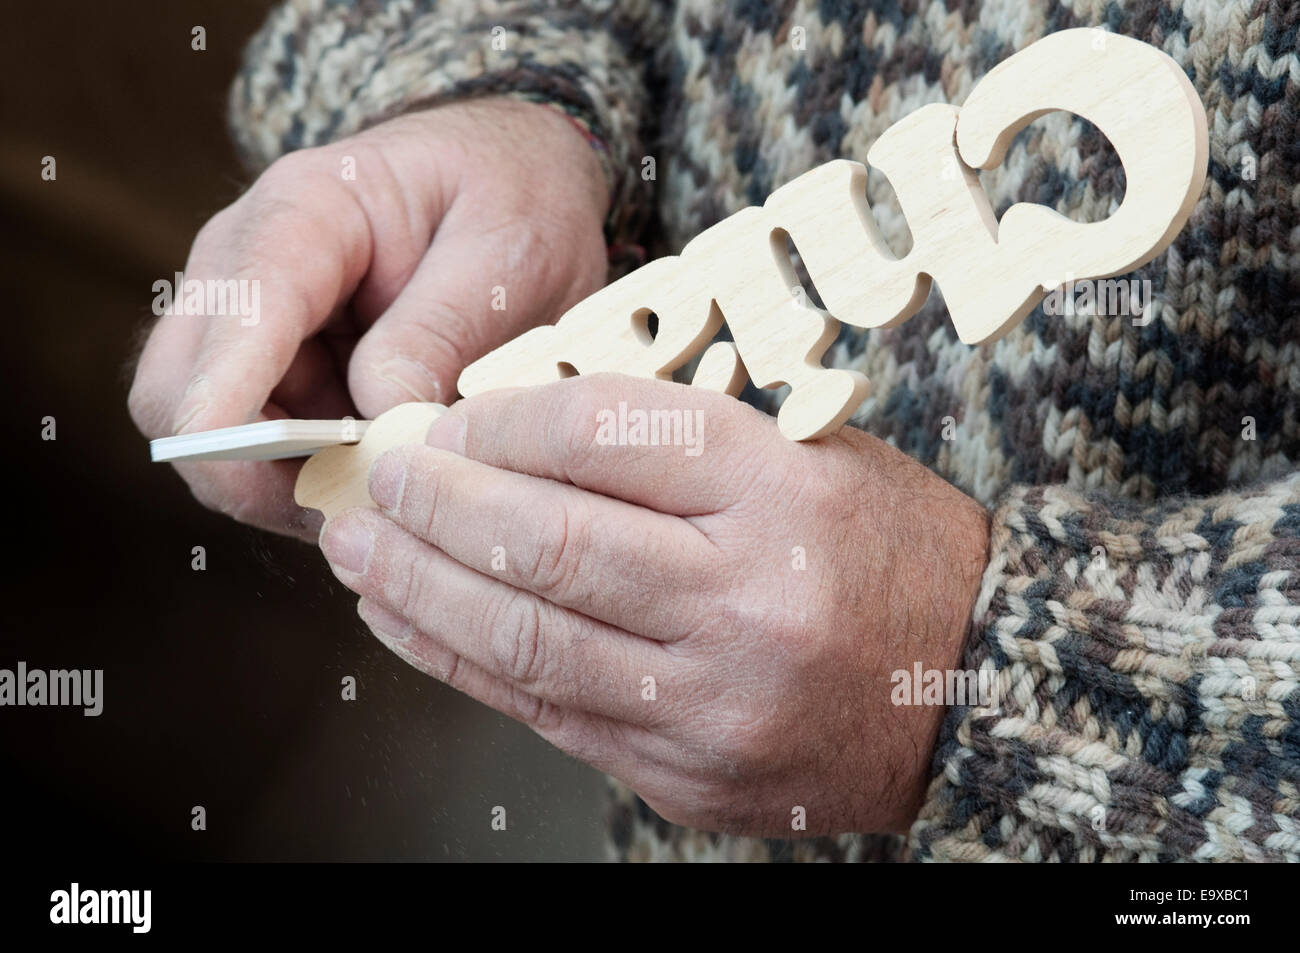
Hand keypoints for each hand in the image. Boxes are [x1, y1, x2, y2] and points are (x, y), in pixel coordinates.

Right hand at [129, 98, 608, 538]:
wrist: (516, 177)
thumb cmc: (514, 194)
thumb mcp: (507, 251)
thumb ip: (443, 327)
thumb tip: (381, 414)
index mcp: (304, 211)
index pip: (237, 312)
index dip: (227, 399)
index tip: (246, 468)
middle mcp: (248, 268)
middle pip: (180, 390)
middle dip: (246, 469)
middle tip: (348, 515)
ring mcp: (255, 327)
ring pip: (219, 439)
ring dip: (286, 487)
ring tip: (386, 512)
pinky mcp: (281, 376)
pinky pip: (265, 454)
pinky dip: (311, 485)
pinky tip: (380, 498)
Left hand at [318, 375, 989, 834]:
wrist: (970, 685)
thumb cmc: (882, 550)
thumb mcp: (803, 454)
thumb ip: (668, 445)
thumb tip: (508, 433)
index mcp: (781, 491)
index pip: (601, 436)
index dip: (498, 420)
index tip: (448, 417)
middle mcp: (747, 598)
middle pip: (546, 539)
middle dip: (434, 501)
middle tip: (379, 475)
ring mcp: (713, 701)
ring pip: (525, 635)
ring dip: (418, 586)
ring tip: (360, 546)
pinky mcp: (686, 774)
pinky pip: (543, 710)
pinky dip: (457, 660)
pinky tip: (407, 621)